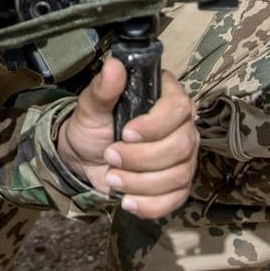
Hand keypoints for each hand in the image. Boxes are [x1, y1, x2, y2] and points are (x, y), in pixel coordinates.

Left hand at [56, 59, 196, 218]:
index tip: (125, 134)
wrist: (85, 159)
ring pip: (178, 175)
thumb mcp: (91, 106)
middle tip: (110, 157)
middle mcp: (182, 126)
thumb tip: (113, 66)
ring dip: (140, 182)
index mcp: (166, 97)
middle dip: (142, 158)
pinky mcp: (178, 184)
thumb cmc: (93, 126)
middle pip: (180, 146)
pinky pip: (175, 199)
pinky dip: (150, 204)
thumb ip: (103, 88)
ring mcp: (184, 157)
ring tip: (111, 178)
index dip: (154, 125)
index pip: (178, 108)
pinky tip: (127, 201)